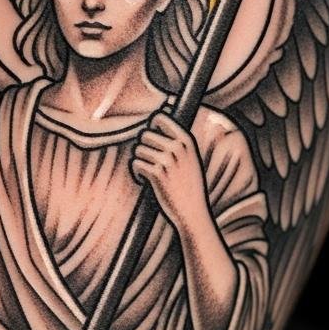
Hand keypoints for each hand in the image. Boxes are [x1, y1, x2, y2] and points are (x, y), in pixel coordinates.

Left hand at [131, 112, 207, 228]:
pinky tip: (143, 179)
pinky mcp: (156, 174)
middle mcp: (177, 147)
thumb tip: (154, 126)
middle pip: (145, 134)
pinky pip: (135, 164)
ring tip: (147, 171)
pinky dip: (136, 172)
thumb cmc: (189, 186)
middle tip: (147, 160)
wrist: (193, 211)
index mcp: (186, 140)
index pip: (160, 118)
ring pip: (138, 149)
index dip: (150, 126)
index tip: (151, 139)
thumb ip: (176, 143)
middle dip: (142, 147)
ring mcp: (167, 160)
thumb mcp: (190, 159)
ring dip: (139, 161)